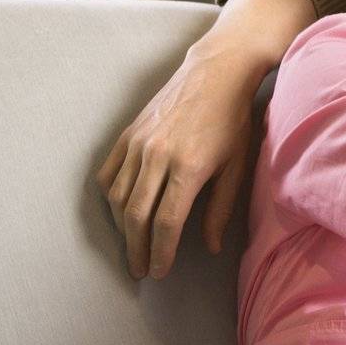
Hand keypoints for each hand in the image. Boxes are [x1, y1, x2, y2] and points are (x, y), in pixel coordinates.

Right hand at [95, 36, 264, 278]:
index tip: (159, 271)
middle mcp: (157, 157)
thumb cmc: (233, 120)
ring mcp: (138, 144)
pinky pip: (108, 174)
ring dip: (123, 229)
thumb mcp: (236, 165)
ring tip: (132, 246)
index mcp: (188, 167)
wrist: (215, 73)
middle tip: (140, 270)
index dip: (161, 252)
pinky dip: (111, 198)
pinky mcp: (127, 134)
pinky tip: (120, 212)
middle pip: (137, 216)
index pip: (166, 222)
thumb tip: (211, 246)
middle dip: (137, 249)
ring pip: (119, 198)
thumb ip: (220, 208)